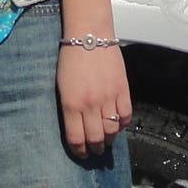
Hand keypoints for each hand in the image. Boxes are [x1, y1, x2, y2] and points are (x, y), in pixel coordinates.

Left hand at [57, 43, 130, 159]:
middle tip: (95, 150)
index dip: (79, 150)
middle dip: (95, 148)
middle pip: (96, 138)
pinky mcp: (122, 89)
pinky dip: (123, 124)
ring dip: (110, 139)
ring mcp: (108, 97)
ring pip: (112, 130)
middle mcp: (90, 104)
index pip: (76, 138)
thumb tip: (75, 125)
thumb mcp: (61, 86)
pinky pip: (126, 115)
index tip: (81, 153)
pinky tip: (118, 124)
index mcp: (71, 104)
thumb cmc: (71, 57)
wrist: (89, 35)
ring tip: (107, 140)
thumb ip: (68, 107)